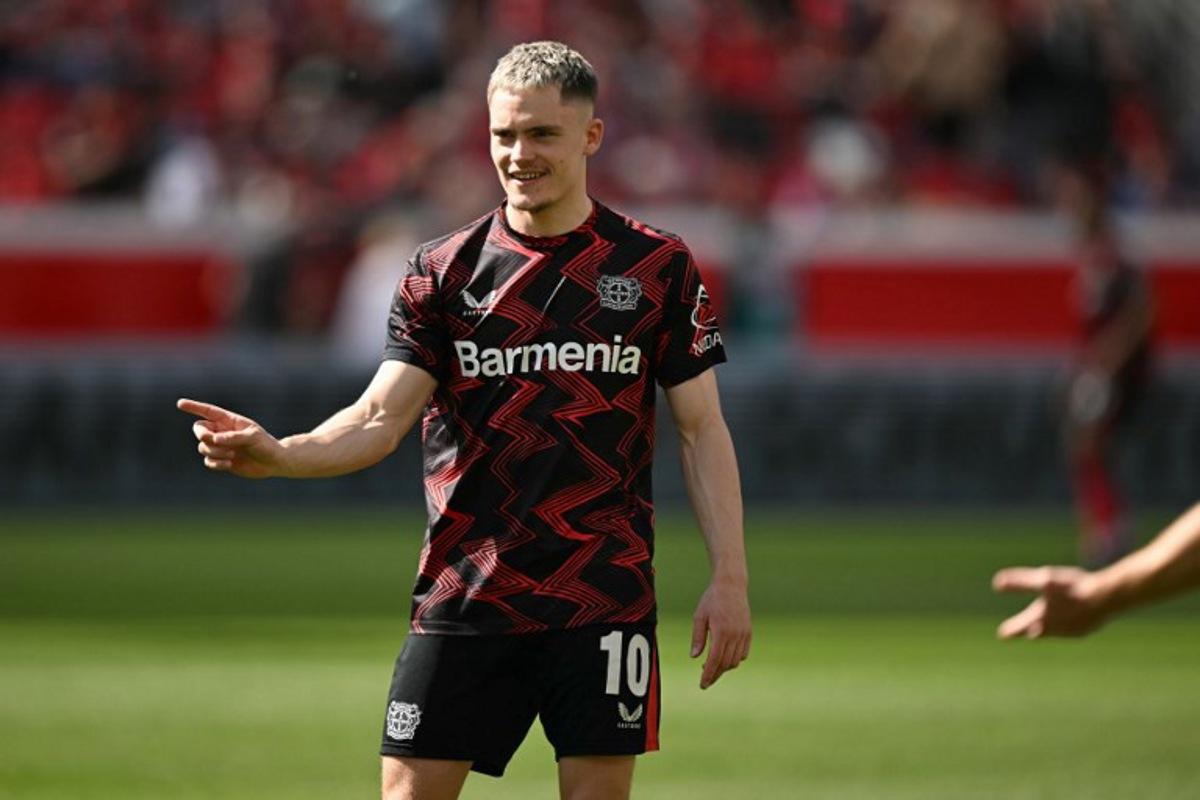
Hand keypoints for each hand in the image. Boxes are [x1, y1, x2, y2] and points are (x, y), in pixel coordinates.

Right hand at [177, 398, 284, 478]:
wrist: (273, 462)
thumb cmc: (265, 445)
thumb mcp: (253, 437)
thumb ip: (233, 437)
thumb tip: (213, 439)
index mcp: (229, 421)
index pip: (208, 411)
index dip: (194, 407)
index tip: (180, 403)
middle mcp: (222, 432)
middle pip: (199, 429)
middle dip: (202, 435)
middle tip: (213, 440)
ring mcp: (221, 446)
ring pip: (203, 447)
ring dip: (214, 452)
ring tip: (232, 455)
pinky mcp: (221, 460)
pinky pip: (208, 461)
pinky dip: (215, 463)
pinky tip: (229, 464)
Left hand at [690, 581, 750, 688]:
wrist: (731, 585)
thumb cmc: (712, 599)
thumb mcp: (699, 616)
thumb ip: (698, 637)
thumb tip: (695, 657)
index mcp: (721, 631)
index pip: (715, 660)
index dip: (708, 674)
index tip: (702, 684)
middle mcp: (735, 635)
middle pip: (726, 664)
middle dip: (715, 675)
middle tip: (705, 681)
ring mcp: (744, 634)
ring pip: (736, 661)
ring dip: (724, 668)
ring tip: (712, 667)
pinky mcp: (748, 632)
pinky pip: (743, 653)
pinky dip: (735, 660)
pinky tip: (725, 658)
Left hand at [992, 566, 1107, 638]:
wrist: (1107, 597)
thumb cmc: (1073, 588)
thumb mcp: (1043, 581)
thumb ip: (1020, 583)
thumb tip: (997, 584)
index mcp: (1041, 619)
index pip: (1020, 628)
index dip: (1010, 630)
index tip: (1002, 635)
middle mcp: (1055, 629)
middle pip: (1037, 631)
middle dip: (1027, 631)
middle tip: (1022, 633)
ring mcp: (1073, 631)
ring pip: (1056, 632)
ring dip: (1047, 629)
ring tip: (1041, 628)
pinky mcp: (1088, 628)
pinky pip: (1073, 628)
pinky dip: (1067, 625)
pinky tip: (1070, 620)